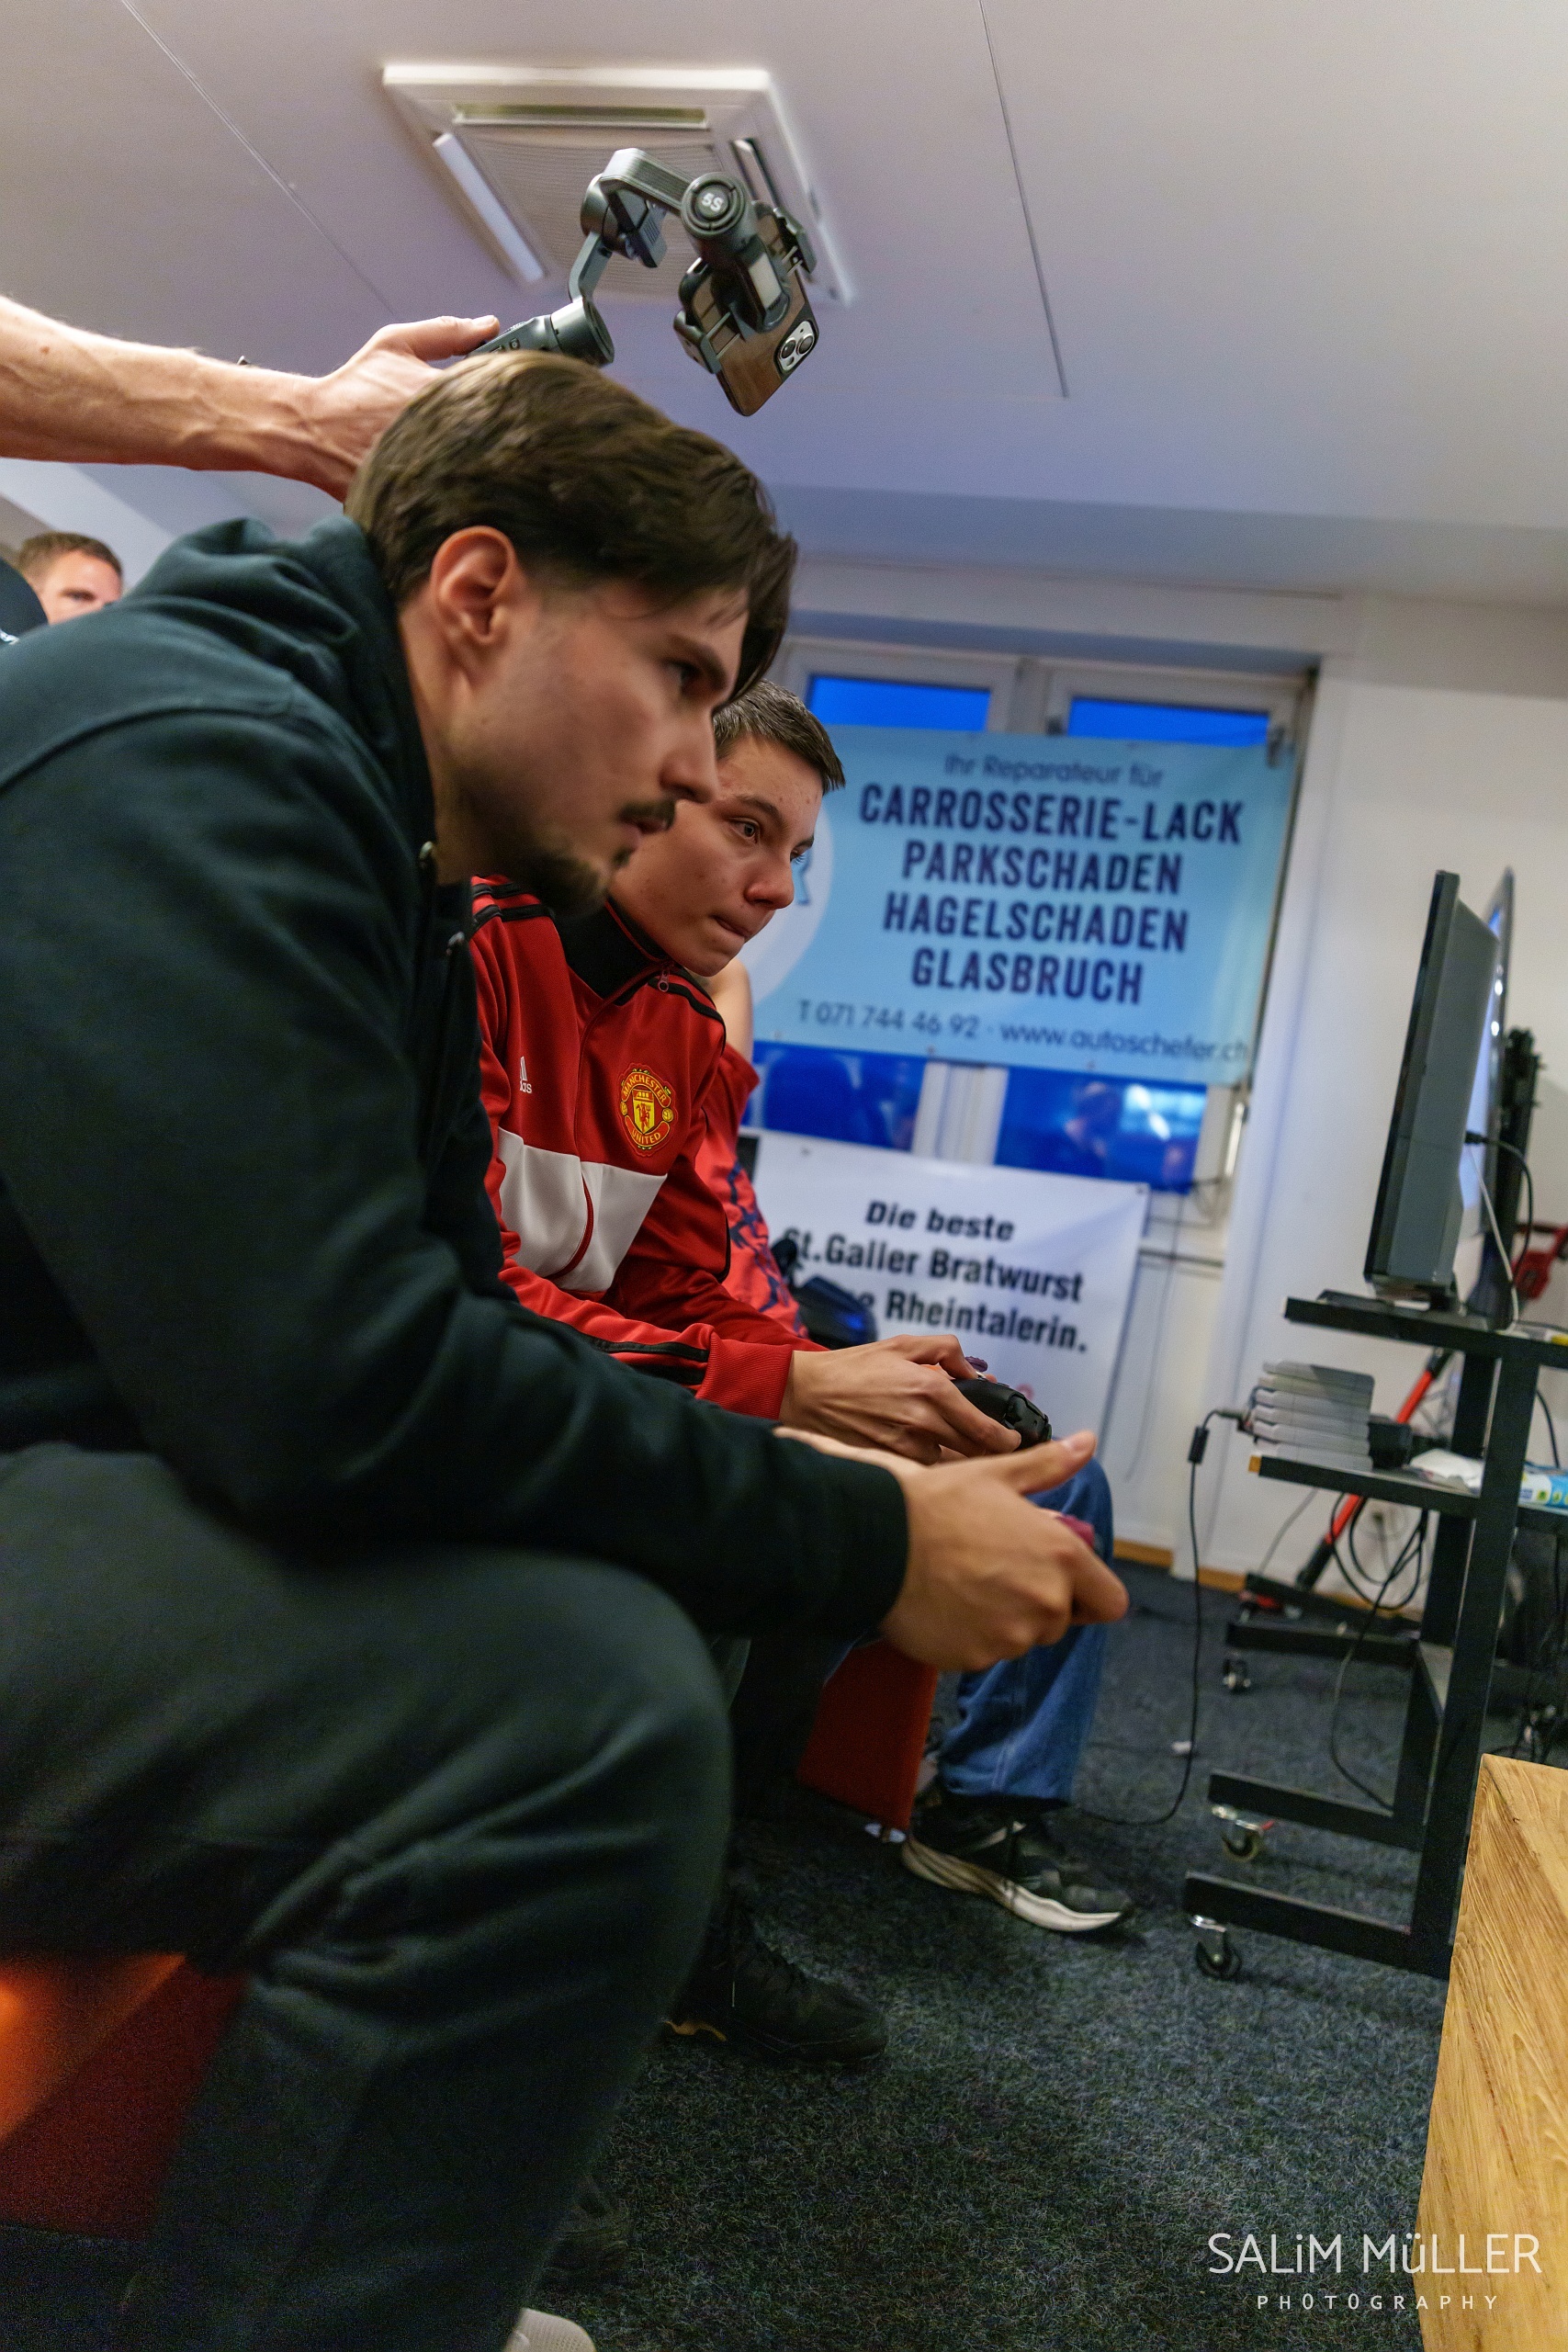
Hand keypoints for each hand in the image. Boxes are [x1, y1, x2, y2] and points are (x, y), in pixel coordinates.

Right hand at [294, 315, 499, 495]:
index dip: (516, 395)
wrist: (315, 431)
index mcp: (441, 393)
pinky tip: (469, 484)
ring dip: (493, 462)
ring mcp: (435, 468)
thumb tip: (490, 325)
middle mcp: (442, 432)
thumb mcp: (396, 345)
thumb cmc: (354, 388)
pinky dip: (471, 491)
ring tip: (488, 456)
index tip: (522, 395)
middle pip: (501, 435)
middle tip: (514, 430)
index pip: (501, 394)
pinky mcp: (426, 498)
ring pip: (486, 468)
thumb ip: (446, 333)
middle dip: (510, 431)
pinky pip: (463, 497)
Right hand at [778, 1333, 1022, 1462]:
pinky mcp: (888, 1464)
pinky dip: (930, 1467)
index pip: (985, 1429)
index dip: (1008, 1441)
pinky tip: (925, 1459)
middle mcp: (923, 1423)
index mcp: (932, 1391)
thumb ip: (946, 1350)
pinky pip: (921, 1472)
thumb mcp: (903, 1344)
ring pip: (948, 1465)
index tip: (1015, 1441)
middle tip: (996, 1450)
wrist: (806, 1393)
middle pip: (974, 1453)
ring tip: (958, 1453)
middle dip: (990, 1454)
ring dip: (958, 1461)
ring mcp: (904, 1448)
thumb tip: (974, 1370)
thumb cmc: (853, 1368)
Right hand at [878, 1430, 1128, 1668]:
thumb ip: (1050, 1466)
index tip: (1062, 1581)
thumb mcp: (997, 1475)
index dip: (1088, 1593)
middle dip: (1038, 1603)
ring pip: (1022, 1638)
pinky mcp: (975, 1658)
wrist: (877, 1538)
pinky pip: (985, 1653)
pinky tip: (946, 1606)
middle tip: (996, 1572)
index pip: (1110, 1602)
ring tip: (965, 1586)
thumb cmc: (939, 1501)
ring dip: (1005, 1620)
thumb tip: (1088, 1442)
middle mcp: (1046, 1603)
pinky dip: (971, 1636)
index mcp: (1062, 1557)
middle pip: (1062, 1621)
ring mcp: (1010, 1636)